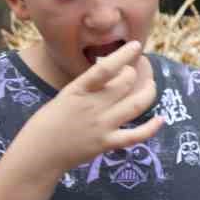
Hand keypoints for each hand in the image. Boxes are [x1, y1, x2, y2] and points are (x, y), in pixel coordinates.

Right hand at [10, 41, 161, 177]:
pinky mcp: (106, 143)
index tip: (136, 46)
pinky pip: (136, 136)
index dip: (124, 55)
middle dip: (134, 73)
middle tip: (135, 71)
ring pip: (136, 104)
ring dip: (148, 92)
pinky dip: (151, 128)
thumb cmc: (47, 123)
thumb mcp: (64, 96)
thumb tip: (107, 75)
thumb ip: (86, 88)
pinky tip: (161, 119)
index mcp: (78, 90)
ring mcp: (102, 125)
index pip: (105, 67)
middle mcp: (93, 105)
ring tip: (151, 85)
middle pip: (126, 83)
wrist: (38, 154)